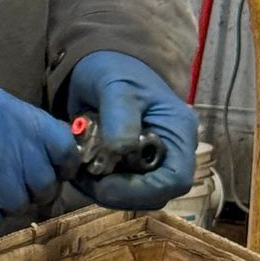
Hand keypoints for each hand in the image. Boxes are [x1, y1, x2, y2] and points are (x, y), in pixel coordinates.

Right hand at [0, 62, 81, 239]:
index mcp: (16, 114)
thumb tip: (46, 152)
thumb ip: (17, 124)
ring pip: (12, 205)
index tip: (52, 171)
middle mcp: (6, 141)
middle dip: (27, 189)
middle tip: (1, 183)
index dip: (62, 165)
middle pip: (41, 185)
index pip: (65, 149)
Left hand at [67, 52, 195, 209]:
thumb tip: (120, 153)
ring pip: (139, 195)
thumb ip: (119, 118)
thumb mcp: (116, 87)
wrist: (103, 65)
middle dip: (120, 193)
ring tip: (80, 172)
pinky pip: (124, 187)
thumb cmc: (114, 70)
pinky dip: (102, 185)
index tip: (104, 185)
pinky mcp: (137, 165)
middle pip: (157, 193)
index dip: (142, 191)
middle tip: (84, 180)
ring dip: (107, 191)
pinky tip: (83, 171)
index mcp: (179, 130)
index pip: (176, 179)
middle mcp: (174, 150)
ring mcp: (156, 160)